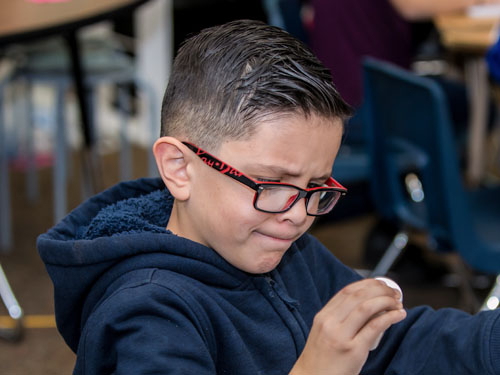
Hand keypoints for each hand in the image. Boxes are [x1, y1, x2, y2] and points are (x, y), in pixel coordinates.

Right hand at [290, 278, 405, 374]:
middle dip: (380, 289)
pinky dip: (389, 317)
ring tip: (398, 302)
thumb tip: (368, 306)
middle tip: (394, 292)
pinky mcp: (353, 351)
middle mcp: (330, 323)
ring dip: (386, 301)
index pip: (347, 291)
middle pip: (358, 296)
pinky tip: (399, 315)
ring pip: (366, 307)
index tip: (382, 285)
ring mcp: (340, 336)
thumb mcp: (324, 334)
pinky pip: (374, 327)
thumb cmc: (322, 361)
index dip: (368, 284)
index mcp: (323, 317)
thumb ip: (339, 320)